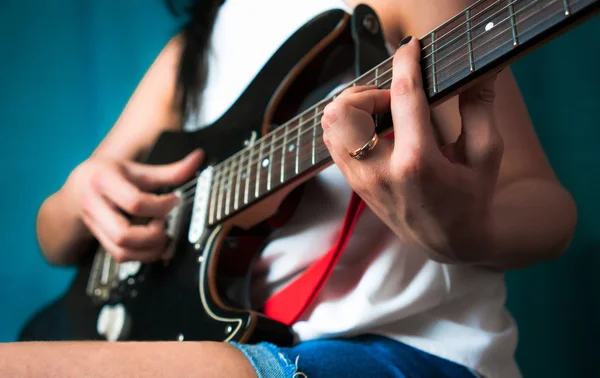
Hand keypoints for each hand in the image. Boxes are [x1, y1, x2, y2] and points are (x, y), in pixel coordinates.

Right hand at [68, 150, 202, 262]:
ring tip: (163, 234)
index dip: (161, 206)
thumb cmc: (111, 175)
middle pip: (124, 233)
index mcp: (103, 179)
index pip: (135, 202)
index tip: (174, 200)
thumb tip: (198, 158)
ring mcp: (94, 225)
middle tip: (165, 221)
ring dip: (150, 248)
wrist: (79, 186)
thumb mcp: (138, 169)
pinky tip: (154, 243)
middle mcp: (93, 204)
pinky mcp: (99, 239)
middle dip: (153, 233)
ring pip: (122, 250)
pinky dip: (143, 255)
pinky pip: (120, 256)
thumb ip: (170, 170)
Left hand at [320, 37, 502, 263]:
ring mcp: (362, 181)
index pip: (402, 96)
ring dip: (353, 107)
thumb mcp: (485, 154)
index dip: (405, 63)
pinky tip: (373, 128)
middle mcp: (382, 172)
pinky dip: (347, 125)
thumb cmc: (472, 197)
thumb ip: (479, 107)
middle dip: (369, 90)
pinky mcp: (354, 186)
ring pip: (332, 125)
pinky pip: (333, 143)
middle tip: (394, 98)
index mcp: (418, 162)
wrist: (450, 243)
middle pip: (346, 109)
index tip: (410, 48)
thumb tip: (480, 70)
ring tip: (381, 112)